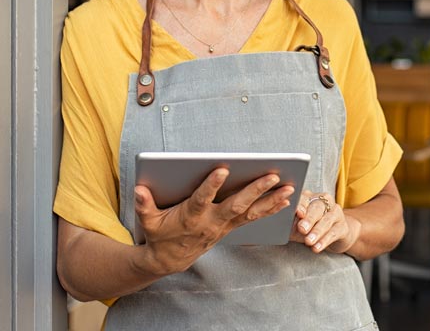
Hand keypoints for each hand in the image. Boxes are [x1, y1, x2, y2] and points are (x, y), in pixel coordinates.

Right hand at [134, 168, 294, 275]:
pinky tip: (285, 199)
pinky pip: (253, 218)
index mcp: (191, 216)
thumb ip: (144, 205)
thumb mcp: (148, 221)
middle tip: (272, 175)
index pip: (202, 199)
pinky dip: (270, 209)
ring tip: (289, 188)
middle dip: (255, 190)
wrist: (170, 260)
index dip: (211, 186)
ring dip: (271, 200)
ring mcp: (224, 226)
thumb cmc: (159, 234)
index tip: (222, 169)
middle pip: (236, 205)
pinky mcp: (231, 227)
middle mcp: (211, 221)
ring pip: (251, 212)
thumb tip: (139, 189)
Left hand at [291, 190, 360, 253]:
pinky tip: (317, 247)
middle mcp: (324, 201)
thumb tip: (279, 224)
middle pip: (317, 207)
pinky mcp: (343, 226)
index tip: (297, 213)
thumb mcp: (296, 224)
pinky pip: (334, 232)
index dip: (301, 205)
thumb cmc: (308, 228)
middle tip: (302, 229)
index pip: (304, 198)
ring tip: (309, 241)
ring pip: (327, 220)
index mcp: (309, 197)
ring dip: (317, 231)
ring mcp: (335, 213)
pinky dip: (324, 240)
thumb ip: (289, 222)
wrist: (332, 235)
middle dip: (309, 219)